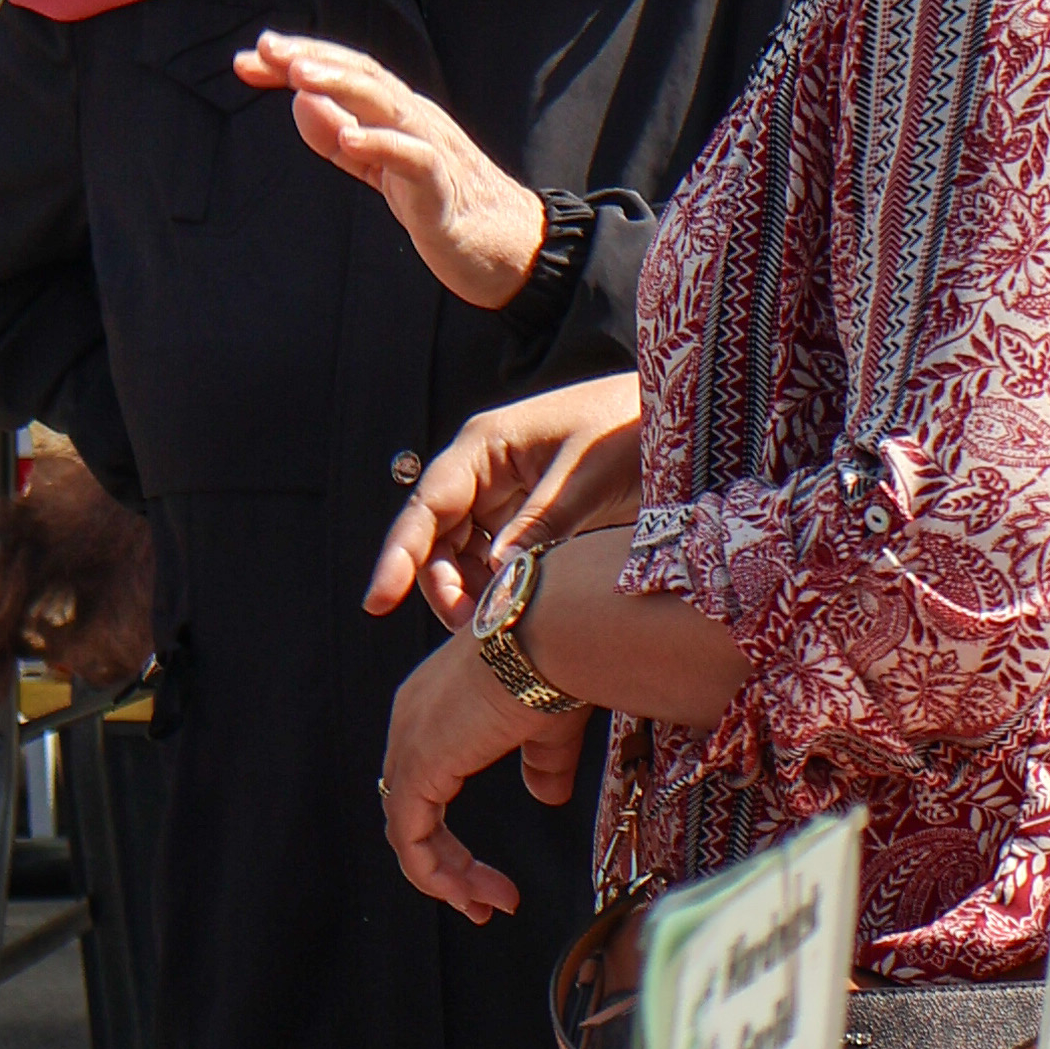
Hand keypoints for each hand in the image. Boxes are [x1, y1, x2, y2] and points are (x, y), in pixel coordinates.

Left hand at [234, 31, 547, 308]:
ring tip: (298, 77)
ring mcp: (431, 148)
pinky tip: (350, 137)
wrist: (509, 247)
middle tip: (266, 49)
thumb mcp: (378, 168)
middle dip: (312, 58)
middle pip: (363, 74)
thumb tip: (299, 104)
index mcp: (396, 113)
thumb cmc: (443, 202)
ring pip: (386, 104)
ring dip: (341, 85)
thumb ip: (339, 139)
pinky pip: (415, 159)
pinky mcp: (443, 188)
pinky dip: (382, 144)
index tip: (249, 58)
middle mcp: (414, 118)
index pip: (345, 73)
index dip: (299, 59)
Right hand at [365, 375, 644, 627]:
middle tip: (473, 632)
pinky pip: (497, 562)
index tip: (375, 602)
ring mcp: (504, 495)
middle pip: (437, 541)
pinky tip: (523, 612)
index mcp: (485, 445)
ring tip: (503, 626)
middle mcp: (483, 470)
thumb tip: (498, 578)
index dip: (397, 557)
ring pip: (464, 558)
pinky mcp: (528, 518)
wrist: (675, 416)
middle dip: (445, 588)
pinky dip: (502, 590)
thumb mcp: (586, 477)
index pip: (425, 506)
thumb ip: (540, 523)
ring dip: (474, 594)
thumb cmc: (626, 428)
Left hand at [382, 633, 590, 922]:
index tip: (487, 877)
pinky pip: (409, 839)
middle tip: (484, 902)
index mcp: (436, 708)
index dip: (449, 838)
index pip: (426, 786)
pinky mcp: (418, 765)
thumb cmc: (555, 664)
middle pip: (412, 813)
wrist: (553, 636)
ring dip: (446, 878)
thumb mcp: (547, 727)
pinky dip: (435, 874)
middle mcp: (411, 721)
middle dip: (448, 866)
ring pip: (408, 831)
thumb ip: (542, 763)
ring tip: (485, 906)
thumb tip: (546, 793)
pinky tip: (469, 895)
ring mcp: (410, 742)